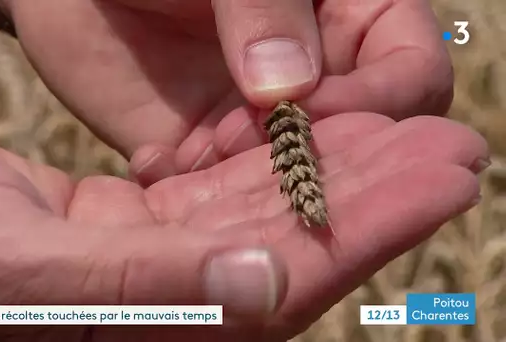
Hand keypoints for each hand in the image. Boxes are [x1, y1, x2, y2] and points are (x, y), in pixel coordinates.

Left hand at [0, 0, 452, 185]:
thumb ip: (265, 7)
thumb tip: (287, 90)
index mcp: (350, 17)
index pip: (412, 74)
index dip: (378, 103)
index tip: (311, 106)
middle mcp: (316, 78)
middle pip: (363, 145)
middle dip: (315, 158)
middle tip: (245, 140)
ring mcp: (262, 121)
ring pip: (291, 179)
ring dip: (252, 182)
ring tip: (199, 146)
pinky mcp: (206, 149)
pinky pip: (222, 191)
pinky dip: (194, 187)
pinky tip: (155, 160)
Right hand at [0, 114, 484, 341]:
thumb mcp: (6, 270)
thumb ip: (141, 288)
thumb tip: (264, 287)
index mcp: (145, 330)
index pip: (287, 278)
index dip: (373, 224)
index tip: (446, 173)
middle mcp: (157, 307)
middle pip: (291, 245)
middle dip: (374, 192)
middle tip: (452, 145)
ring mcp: (141, 266)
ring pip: (258, 212)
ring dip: (330, 170)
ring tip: (405, 130)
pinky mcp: (118, 230)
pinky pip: (210, 191)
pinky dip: (260, 159)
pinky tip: (305, 130)